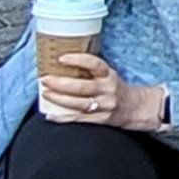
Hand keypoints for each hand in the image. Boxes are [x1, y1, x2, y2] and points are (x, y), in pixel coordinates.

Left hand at [39, 50, 163, 131]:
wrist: (133, 107)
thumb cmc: (114, 88)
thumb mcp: (107, 75)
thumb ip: (90, 72)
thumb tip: (60, 66)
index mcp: (109, 75)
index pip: (95, 64)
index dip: (78, 60)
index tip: (62, 58)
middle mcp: (107, 90)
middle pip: (82, 87)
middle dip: (60, 83)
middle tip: (45, 79)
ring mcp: (104, 106)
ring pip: (78, 104)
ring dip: (59, 99)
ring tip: (46, 93)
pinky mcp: (100, 120)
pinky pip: (78, 119)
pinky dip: (62, 117)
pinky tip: (51, 115)